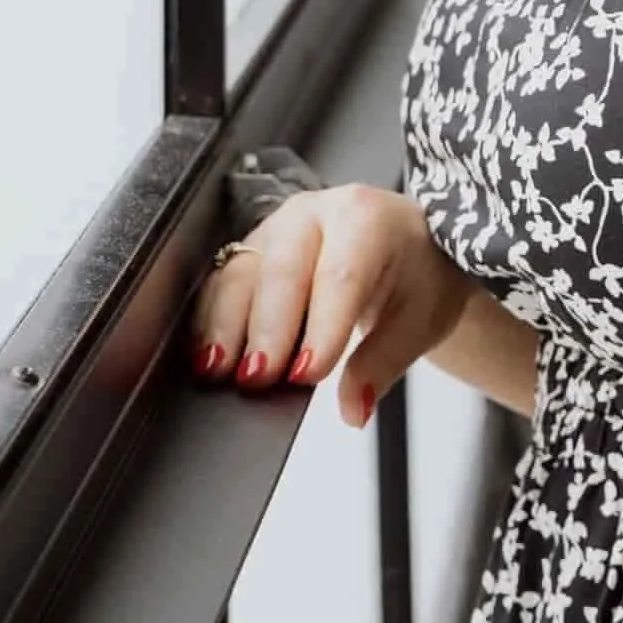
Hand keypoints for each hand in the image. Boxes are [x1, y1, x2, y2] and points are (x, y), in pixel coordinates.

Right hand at [185, 183, 468, 415]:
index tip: (306, 374)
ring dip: (227, 326)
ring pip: (242, 272)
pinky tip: (205, 356)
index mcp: (366, 218)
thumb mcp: (417, 321)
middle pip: (282, 270)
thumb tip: (353, 408)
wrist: (406, 245)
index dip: (321, 326)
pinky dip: (211, 321)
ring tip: (220, 372)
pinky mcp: (251, 247)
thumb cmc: (414, 275)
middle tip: (258, 379)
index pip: (341, 275)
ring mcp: (277, 226)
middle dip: (266, 328)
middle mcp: (315, 213)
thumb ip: (382, 364)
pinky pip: (223, 281)